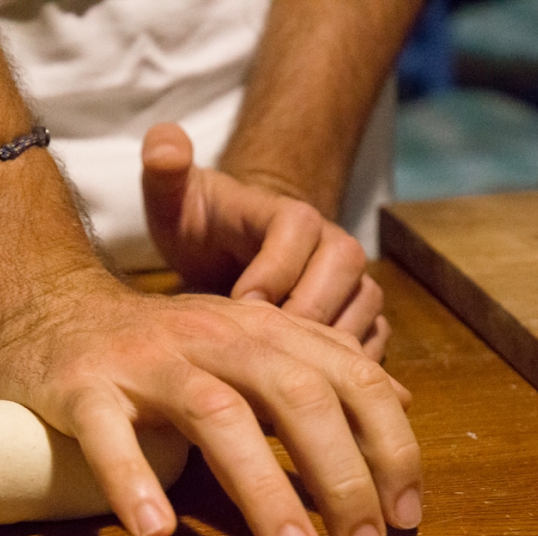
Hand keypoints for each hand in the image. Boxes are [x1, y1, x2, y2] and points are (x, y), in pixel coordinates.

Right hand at [0, 270, 420, 535]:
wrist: (52, 306)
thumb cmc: (159, 340)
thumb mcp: (246, 338)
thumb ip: (319, 363)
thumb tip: (401, 402)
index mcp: (259, 328)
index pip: (348, 376)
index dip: (390, 445)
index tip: (407, 515)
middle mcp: (212, 336)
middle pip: (296, 394)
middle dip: (341, 476)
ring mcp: (145, 360)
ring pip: (217, 414)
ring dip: (264, 489)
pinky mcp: (83, 387)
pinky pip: (109, 434)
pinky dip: (134, 480)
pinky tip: (157, 531)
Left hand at [142, 123, 389, 360]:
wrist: (220, 248)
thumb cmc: (196, 224)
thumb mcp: (171, 198)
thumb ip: (164, 169)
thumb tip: (163, 144)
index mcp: (285, 212)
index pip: (298, 230)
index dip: (275, 267)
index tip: (239, 302)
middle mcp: (327, 244)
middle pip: (347, 270)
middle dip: (309, 311)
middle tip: (265, 350)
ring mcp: (347, 282)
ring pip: (367, 307)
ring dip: (332, 344)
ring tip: (287, 376)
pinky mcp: (353, 317)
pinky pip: (374, 341)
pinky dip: (350, 367)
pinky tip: (311, 390)